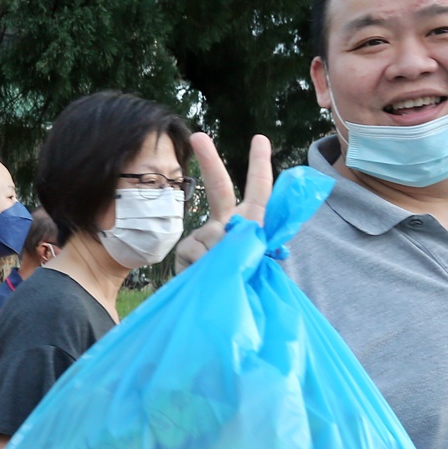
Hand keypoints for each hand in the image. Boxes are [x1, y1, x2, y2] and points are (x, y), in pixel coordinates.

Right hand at [172, 132, 274, 274]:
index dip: (260, 165)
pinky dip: (201, 268)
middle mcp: (228, 224)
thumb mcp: (253, 264)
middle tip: (198, 136)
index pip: (261, 191)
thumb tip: (216, 237)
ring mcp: (205, 237)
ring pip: (210, 236)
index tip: (259, 138)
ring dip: (217, 258)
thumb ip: (241, 247)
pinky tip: (202, 278)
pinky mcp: (186, 251)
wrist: (215, 312)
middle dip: (209, 161)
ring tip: (222, 276)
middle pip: (219, 188)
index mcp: (252, 223)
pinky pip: (194, 254)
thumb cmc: (244, 285)